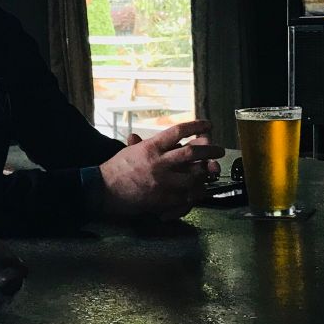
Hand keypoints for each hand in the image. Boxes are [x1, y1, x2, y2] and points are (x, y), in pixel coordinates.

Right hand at [98, 120, 223, 219]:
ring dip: (206, 174)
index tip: (208, 125)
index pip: (178, 131)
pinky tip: (200, 189)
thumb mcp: (127, 152)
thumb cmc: (114, 170)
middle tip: (220, 151)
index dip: (197, 126)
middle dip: (210, 150)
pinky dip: (196, 192)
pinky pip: (187, 195)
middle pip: (192, 153)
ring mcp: (163, 181)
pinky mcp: (163, 199)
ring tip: (211, 172)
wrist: (103, 191)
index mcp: (151, 147)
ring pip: (194, 176)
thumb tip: (137, 137)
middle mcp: (159, 162)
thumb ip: (139, 145)